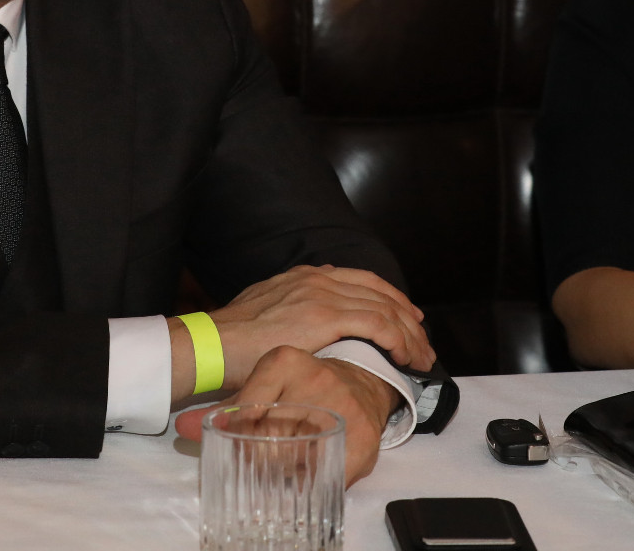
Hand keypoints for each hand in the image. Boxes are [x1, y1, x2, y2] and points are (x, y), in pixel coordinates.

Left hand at [174, 348, 397, 485]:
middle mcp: (316, 377)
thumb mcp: (264, 384)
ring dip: (285, 469)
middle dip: (258, 456)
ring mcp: (342, 406)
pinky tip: (307, 471)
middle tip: (259, 459)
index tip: (238, 444)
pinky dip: (312, 479)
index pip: (246, 410)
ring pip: (296, 458)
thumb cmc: (303, 386)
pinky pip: (326, 473)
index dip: (238, 435)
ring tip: (284, 462)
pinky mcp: (364, 436)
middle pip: (269, 439)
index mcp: (284, 361)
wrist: (361, 382)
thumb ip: (225, 408)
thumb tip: (180, 427)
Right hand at [211, 265, 432, 389]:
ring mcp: (322, 295)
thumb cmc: (232, 340)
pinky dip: (398, 338)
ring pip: (384, 309)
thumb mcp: (267, 312)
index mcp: (306, 277)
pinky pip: (376, 323)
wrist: (211, 344)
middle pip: (379, 292)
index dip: (390, 298)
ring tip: (420, 356)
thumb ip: (292, 309)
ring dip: (409, 334)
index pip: (362, 281)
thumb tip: (308, 318)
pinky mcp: (325, 317)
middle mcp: (318, 279)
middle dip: (407, 317)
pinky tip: (406, 355)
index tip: (407, 317)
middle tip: (422, 340)